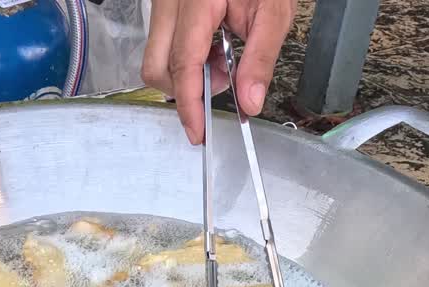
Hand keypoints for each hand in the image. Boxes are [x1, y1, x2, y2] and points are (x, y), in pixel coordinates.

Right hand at [141, 0, 294, 143]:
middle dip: (184, 90)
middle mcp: (169, 2)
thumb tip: (250, 102)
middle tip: (223, 84)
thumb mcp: (274, 12)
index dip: (189, 104)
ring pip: (156, 57)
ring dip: (187, 74)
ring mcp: (163, 3)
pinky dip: (187, 58)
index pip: (182, 64)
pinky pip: (163, 43)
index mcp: (196, 2)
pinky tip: (215, 48)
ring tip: (224, 61)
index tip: (198, 132)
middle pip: (154, 67)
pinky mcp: (165, 6)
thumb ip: (260, 59)